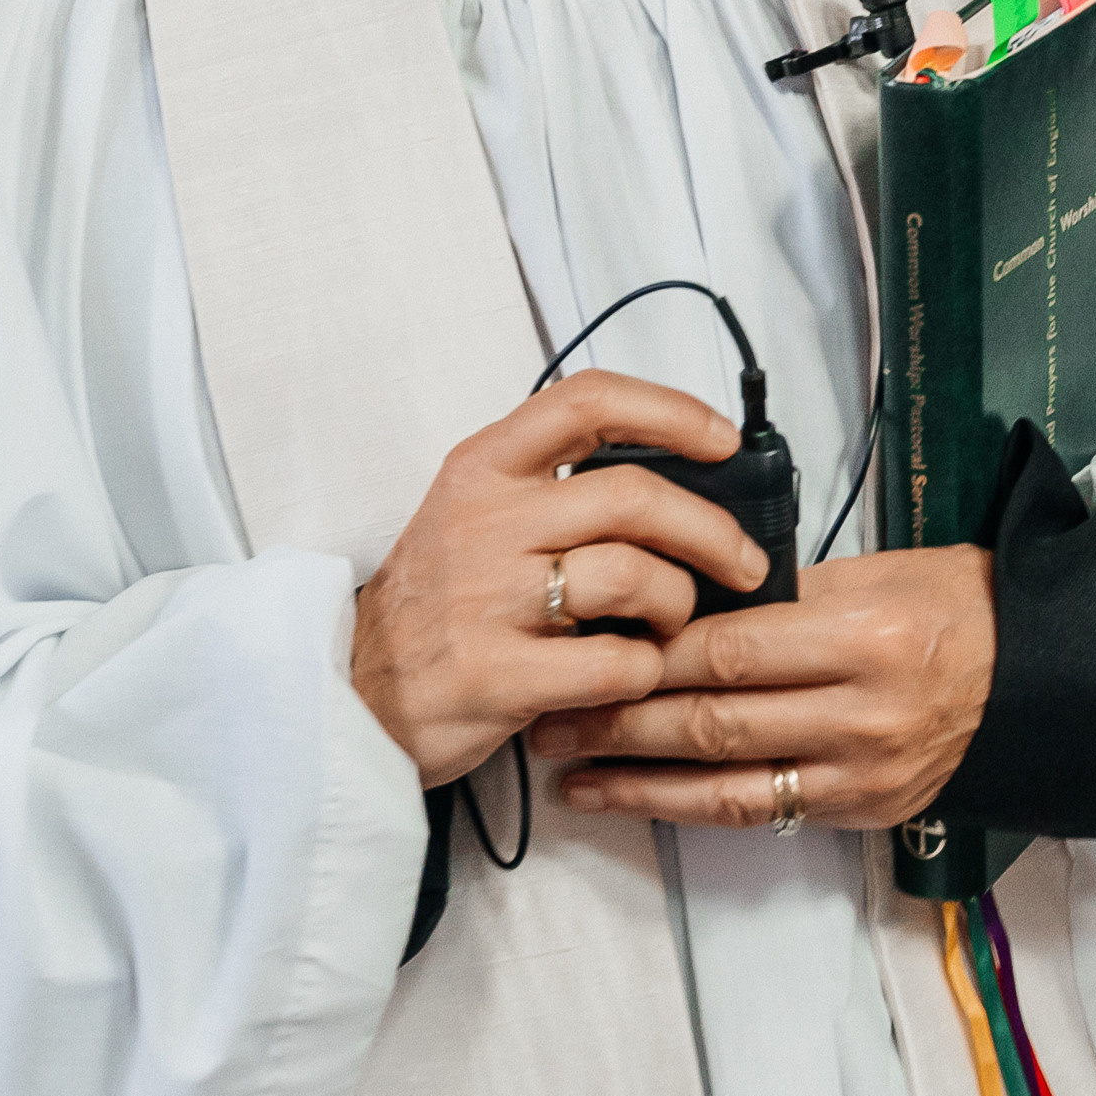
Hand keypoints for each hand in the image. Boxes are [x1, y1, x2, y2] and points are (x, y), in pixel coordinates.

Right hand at [351, 374, 774, 789]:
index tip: (722, 439)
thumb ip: (558, 491)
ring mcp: (489, 598)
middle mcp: (485, 521)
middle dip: (713, 532)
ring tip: (670, 625)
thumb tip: (684, 485)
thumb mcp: (475, 515)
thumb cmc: (438, 602)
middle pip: (635, 496)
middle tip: (743, 562)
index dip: (670, 411)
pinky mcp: (498, 675)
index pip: (587, 402)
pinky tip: (633, 675)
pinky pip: (618, 664)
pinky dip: (647, 671)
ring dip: (678, 606)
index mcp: (483, 467)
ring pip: (636, 578)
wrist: (351, 693)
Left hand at [527, 547, 996, 829]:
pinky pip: (757, 812)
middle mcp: (863, 714)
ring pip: (724, 781)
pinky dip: (683, 806)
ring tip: (565, 765)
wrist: (1039, 679)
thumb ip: (788, 587)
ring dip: (634, 775)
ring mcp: (862, 772)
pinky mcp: (859, 810)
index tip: (586, 639)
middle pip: (716, 719)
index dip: (651, 650)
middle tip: (546, 708)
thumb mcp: (881, 569)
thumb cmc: (956, 604)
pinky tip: (628, 797)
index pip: (733, 647)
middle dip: (620, 716)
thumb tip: (691, 590)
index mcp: (867, 637)